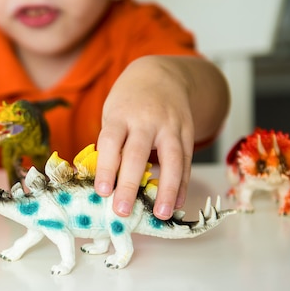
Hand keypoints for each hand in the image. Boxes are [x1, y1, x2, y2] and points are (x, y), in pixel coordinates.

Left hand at [94, 56, 193, 219]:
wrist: (160, 75)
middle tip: (122, 211)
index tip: (102, 192)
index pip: (112, 142)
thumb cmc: (128, 103)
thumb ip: (111, 144)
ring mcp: (170, 126)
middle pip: (138, 154)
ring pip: (171, 159)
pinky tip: (176, 204)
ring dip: (166, 189)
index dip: (107, 167)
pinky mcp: (187, 133)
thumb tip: (106, 183)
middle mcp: (147, 120)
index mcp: (121, 115)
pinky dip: (182, 184)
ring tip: (160, 215)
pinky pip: (186, 161)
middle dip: (130, 185)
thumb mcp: (113, 115)